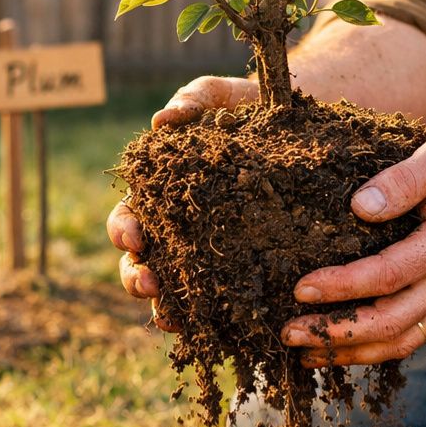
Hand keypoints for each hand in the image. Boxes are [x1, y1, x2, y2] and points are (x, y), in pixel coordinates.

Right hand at [110, 75, 258, 329]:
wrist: (302, 126)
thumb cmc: (250, 109)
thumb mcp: (221, 96)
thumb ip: (192, 101)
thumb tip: (161, 120)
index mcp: (160, 194)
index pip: (129, 218)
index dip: (123, 230)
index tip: (133, 237)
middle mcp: (177, 230)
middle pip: (141, 263)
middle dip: (136, 276)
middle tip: (148, 282)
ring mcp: (206, 254)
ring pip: (173, 290)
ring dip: (165, 306)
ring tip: (172, 316)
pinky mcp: (240, 269)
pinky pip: (220, 300)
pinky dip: (211, 318)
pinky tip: (217, 330)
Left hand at [279, 131, 425, 366]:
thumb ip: (404, 179)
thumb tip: (359, 206)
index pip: (387, 276)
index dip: (342, 287)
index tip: (301, 287)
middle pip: (389, 323)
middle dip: (335, 333)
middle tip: (289, 331)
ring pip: (398, 342)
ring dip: (349, 352)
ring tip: (304, 352)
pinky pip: (408, 340)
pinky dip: (371, 351)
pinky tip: (336, 349)